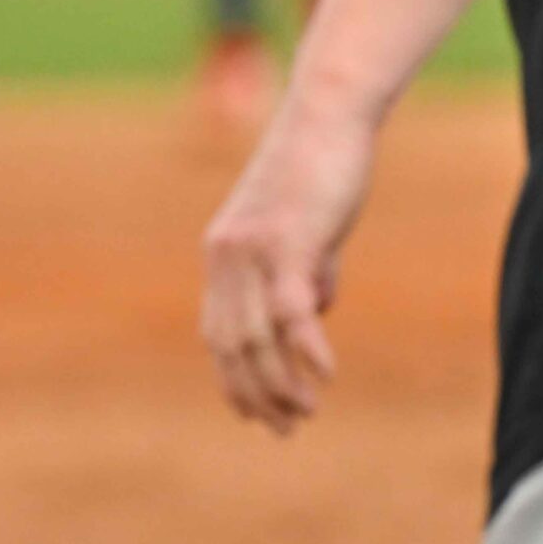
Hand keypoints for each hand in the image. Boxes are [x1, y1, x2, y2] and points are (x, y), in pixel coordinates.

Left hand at [199, 105, 377, 434]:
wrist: (327, 115)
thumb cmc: (320, 171)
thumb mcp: (305, 233)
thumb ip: (306, 272)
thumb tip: (314, 314)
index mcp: (221, 253)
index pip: (216, 333)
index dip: (233, 380)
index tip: (257, 417)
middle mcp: (225, 254)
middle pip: (231, 344)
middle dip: (256, 394)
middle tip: (288, 428)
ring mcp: (252, 246)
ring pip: (256, 335)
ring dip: (280, 383)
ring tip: (305, 413)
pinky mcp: (287, 237)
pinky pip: (291, 306)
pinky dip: (307, 347)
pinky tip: (325, 374)